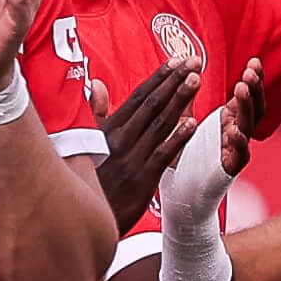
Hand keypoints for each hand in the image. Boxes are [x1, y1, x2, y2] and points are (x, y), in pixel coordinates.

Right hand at [89, 46, 212, 217]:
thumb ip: (96, 114)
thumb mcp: (87, 144)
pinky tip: (193, 124)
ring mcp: (130, 160)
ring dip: (179, 101)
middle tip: (194, 61)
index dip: (159, 78)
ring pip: (158, 124)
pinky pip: (161, 155)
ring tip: (196, 80)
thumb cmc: (90, 182)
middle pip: (151, 105)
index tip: (176, 61)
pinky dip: (177, 139)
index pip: (138, 97)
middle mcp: (119, 141)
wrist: (83, 219)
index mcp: (108, 131)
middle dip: (174, 81)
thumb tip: (96, 84)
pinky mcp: (140, 181)